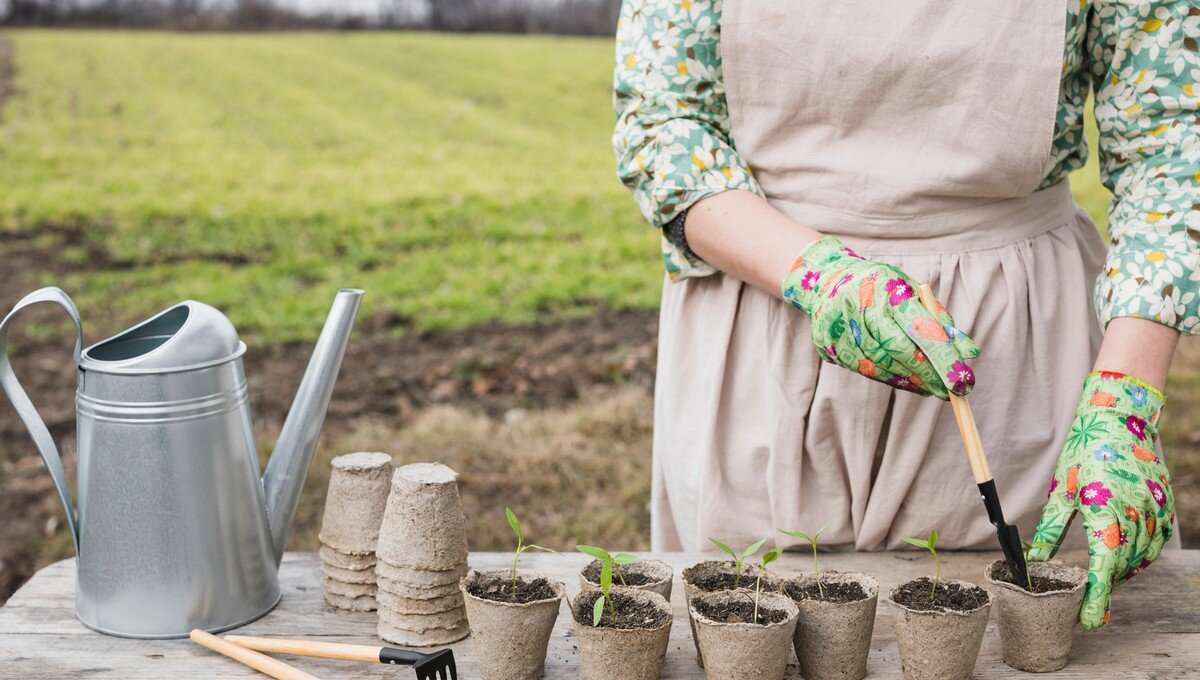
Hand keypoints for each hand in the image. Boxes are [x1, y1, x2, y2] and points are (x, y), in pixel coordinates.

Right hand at [782, 236, 978, 399]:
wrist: (828, 283)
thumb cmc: (882, 288)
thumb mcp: (913, 293)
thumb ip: (940, 322)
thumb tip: (969, 354)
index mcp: (886, 289)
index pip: (919, 327)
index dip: (942, 357)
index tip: (962, 380)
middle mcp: (860, 307)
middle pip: (898, 350)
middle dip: (928, 374)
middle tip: (950, 392)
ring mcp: (840, 329)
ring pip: (881, 365)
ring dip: (911, 381)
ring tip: (932, 389)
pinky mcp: (829, 347)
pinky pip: (866, 371)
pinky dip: (891, 379)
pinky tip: (909, 382)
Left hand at [1028, 372, 1175, 629]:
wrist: (1119, 420)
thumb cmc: (1084, 453)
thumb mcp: (1061, 490)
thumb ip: (1050, 528)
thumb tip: (1034, 558)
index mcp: (1104, 513)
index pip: (1103, 569)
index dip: (1097, 600)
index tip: (1089, 622)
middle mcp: (1134, 516)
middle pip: (1122, 567)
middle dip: (1105, 586)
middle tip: (1088, 598)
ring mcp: (1154, 511)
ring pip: (1141, 557)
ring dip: (1122, 569)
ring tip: (1102, 572)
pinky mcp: (1164, 506)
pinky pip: (1156, 542)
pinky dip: (1140, 553)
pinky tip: (1124, 551)